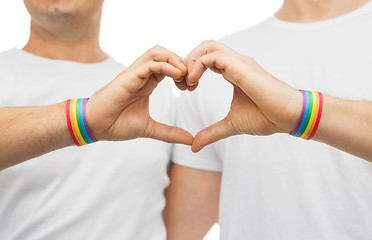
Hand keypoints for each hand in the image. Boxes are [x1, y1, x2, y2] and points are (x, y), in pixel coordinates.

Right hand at [86, 45, 192, 144]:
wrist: (96, 127)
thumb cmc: (117, 124)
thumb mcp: (149, 128)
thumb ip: (169, 133)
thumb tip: (190, 140)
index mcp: (147, 83)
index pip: (168, 66)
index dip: (182, 73)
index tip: (191, 87)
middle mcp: (141, 75)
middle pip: (164, 54)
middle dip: (181, 62)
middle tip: (190, 80)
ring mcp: (134, 74)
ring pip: (157, 52)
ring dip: (174, 59)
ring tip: (184, 74)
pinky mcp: (129, 76)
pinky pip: (150, 64)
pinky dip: (166, 66)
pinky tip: (177, 75)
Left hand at [182, 41, 301, 151]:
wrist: (287, 117)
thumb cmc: (265, 118)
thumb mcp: (230, 125)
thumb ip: (211, 133)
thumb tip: (194, 146)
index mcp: (233, 71)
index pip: (206, 58)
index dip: (191, 70)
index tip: (185, 89)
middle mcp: (235, 63)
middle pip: (204, 47)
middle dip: (187, 61)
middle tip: (181, 84)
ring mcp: (239, 62)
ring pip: (207, 46)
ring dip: (191, 61)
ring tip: (187, 83)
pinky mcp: (241, 67)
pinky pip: (212, 56)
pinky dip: (197, 66)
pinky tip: (194, 83)